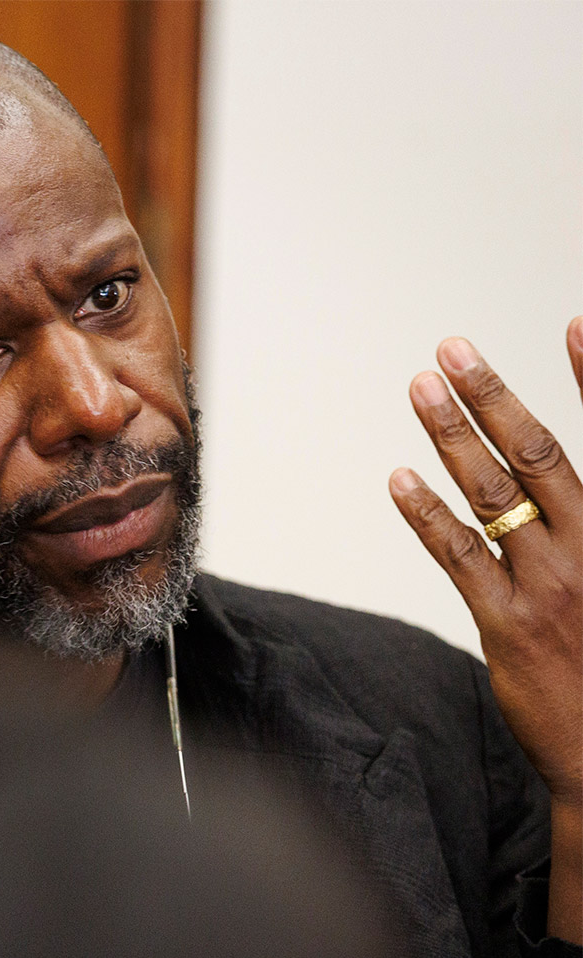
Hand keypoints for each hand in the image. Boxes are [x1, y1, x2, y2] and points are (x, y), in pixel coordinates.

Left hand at [390, 319, 582, 942]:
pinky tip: (398, 480)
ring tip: (419, 388)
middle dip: (494, 395)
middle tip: (453, 348)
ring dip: (452, 435)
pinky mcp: (511, 626)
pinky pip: (461, 558)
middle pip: (540, 454)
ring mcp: (556, 586)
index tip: (574, 324)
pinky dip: (427, 514)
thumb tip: (551, 488)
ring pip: (494, 494)